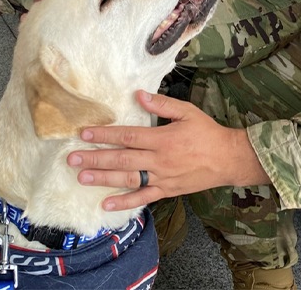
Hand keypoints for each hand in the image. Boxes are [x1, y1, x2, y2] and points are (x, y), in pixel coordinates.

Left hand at [67, 90, 269, 210]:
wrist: (228, 159)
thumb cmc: (207, 133)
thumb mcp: (187, 112)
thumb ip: (162, 104)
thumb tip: (138, 95)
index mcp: (163, 138)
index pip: (128, 136)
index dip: (104, 134)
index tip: (84, 134)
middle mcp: (159, 160)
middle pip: (122, 159)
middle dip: (95, 158)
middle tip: (72, 159)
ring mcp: (162, 177)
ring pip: (128, 179)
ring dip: (103, 178)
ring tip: (81, 177)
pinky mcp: (167, 190)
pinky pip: (143, 198)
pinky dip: (124, 202)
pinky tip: (105, 204)